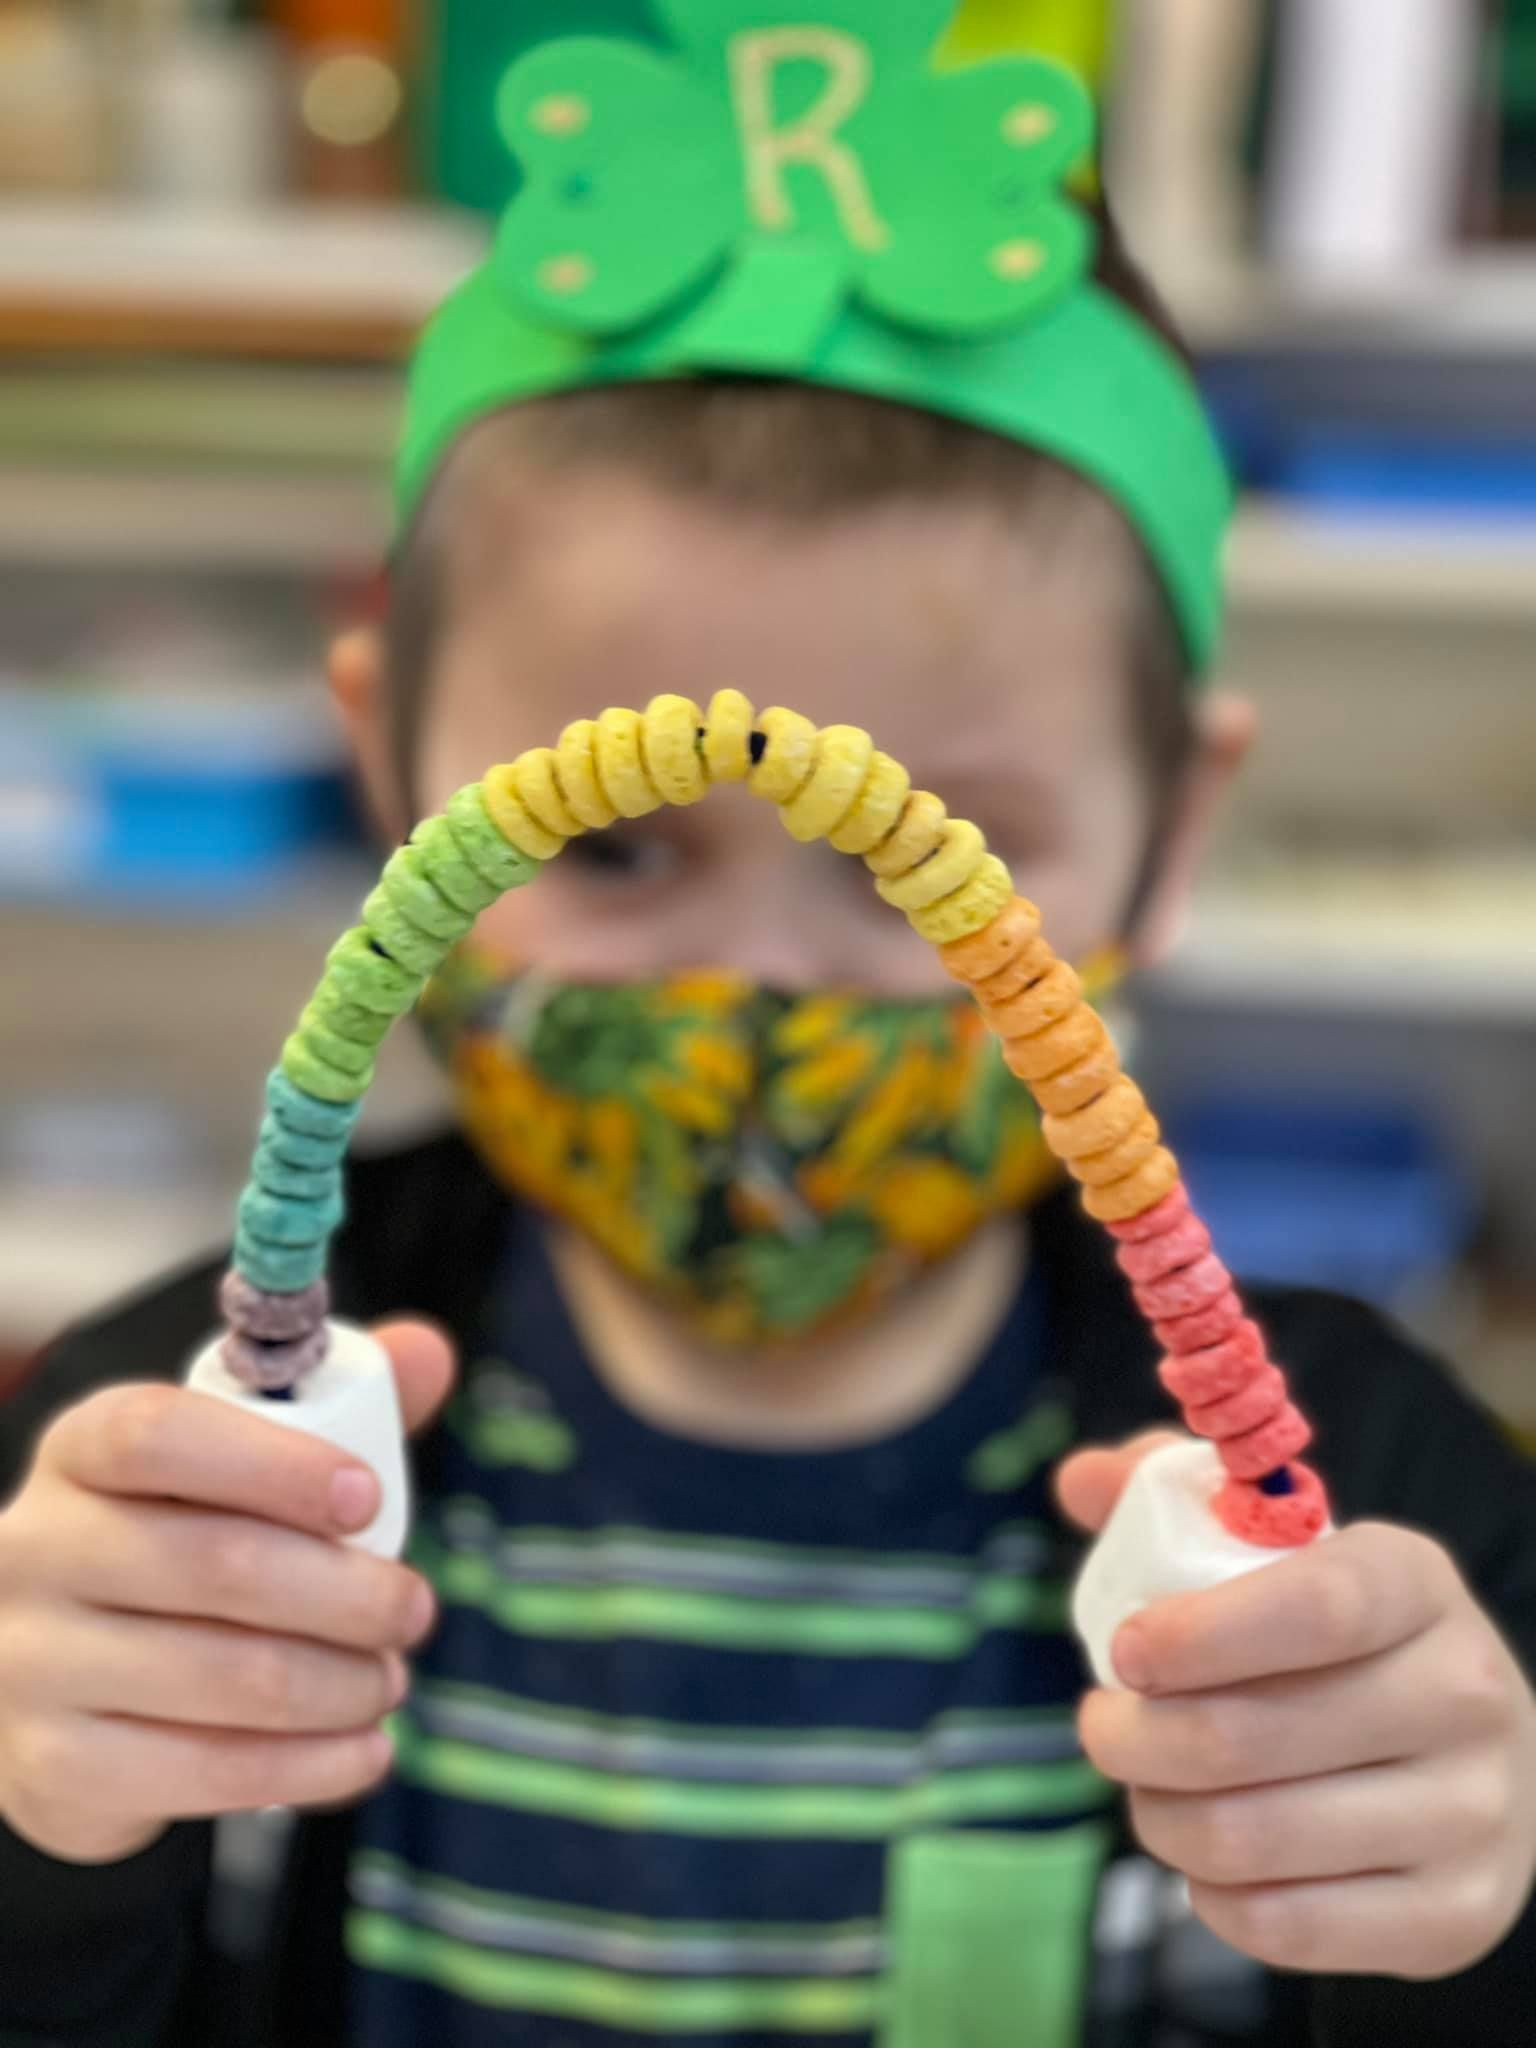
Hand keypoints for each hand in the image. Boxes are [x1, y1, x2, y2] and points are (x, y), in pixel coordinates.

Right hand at [0, 1321, 454, 1865]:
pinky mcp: (54, 1766)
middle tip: (412, 1610)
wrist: (65, 1689)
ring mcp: (33, 1662)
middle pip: (217, 1564)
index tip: (368, 1497)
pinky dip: (311, 1765)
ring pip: (227, 1676)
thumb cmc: (184, 1546)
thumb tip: (431, 1352)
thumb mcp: (246, 1465)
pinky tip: (364, 1751)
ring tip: (389, 1678)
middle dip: (349, 1594)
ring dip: (342, 1684)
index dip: (275, 1464)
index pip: (160, 1435)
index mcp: (83, 1449)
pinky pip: (206, 1771)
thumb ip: (340, 1406)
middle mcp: (38, 1548)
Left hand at [1057, 1435, 1535, 1978]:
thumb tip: (1078, 1480)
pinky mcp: (1457, 1915)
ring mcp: (1472, 1814)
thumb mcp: (1269, 1545)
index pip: (1314, 1606)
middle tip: (1102, 1725)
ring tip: (1146, 1787)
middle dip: (1136, 1737)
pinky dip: (1213, 1895)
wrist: (1468, 1751)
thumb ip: (1167, 1494)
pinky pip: (1286, 1926)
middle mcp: (1465, 1694)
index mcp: (1415, 1582)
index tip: (1123, 1651)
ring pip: (1254, 1837)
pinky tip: (1206, 1857)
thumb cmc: (1333, 1634)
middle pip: (1253, 1736)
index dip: (1199, 1635)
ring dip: (1160, 1817)